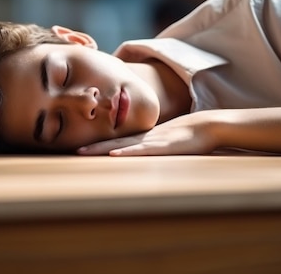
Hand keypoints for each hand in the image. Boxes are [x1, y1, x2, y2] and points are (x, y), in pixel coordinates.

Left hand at [77, 113, 216, 155]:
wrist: (208, 125)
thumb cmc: (189, 135)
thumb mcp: (166, 141)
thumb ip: (153, 145)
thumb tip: (140, 153)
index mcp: (144, 138)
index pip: (116, 142)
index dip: (98, 145)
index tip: (80, 149)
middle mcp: (144, 138)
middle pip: (113, 143)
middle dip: (92, 147)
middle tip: (72, 151)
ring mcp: (152, 141)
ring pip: (122, 146)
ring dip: (102, 149)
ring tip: (82, 152)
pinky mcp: (163, 146)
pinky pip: (141, 150)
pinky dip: (126, 153)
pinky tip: (113, 155)